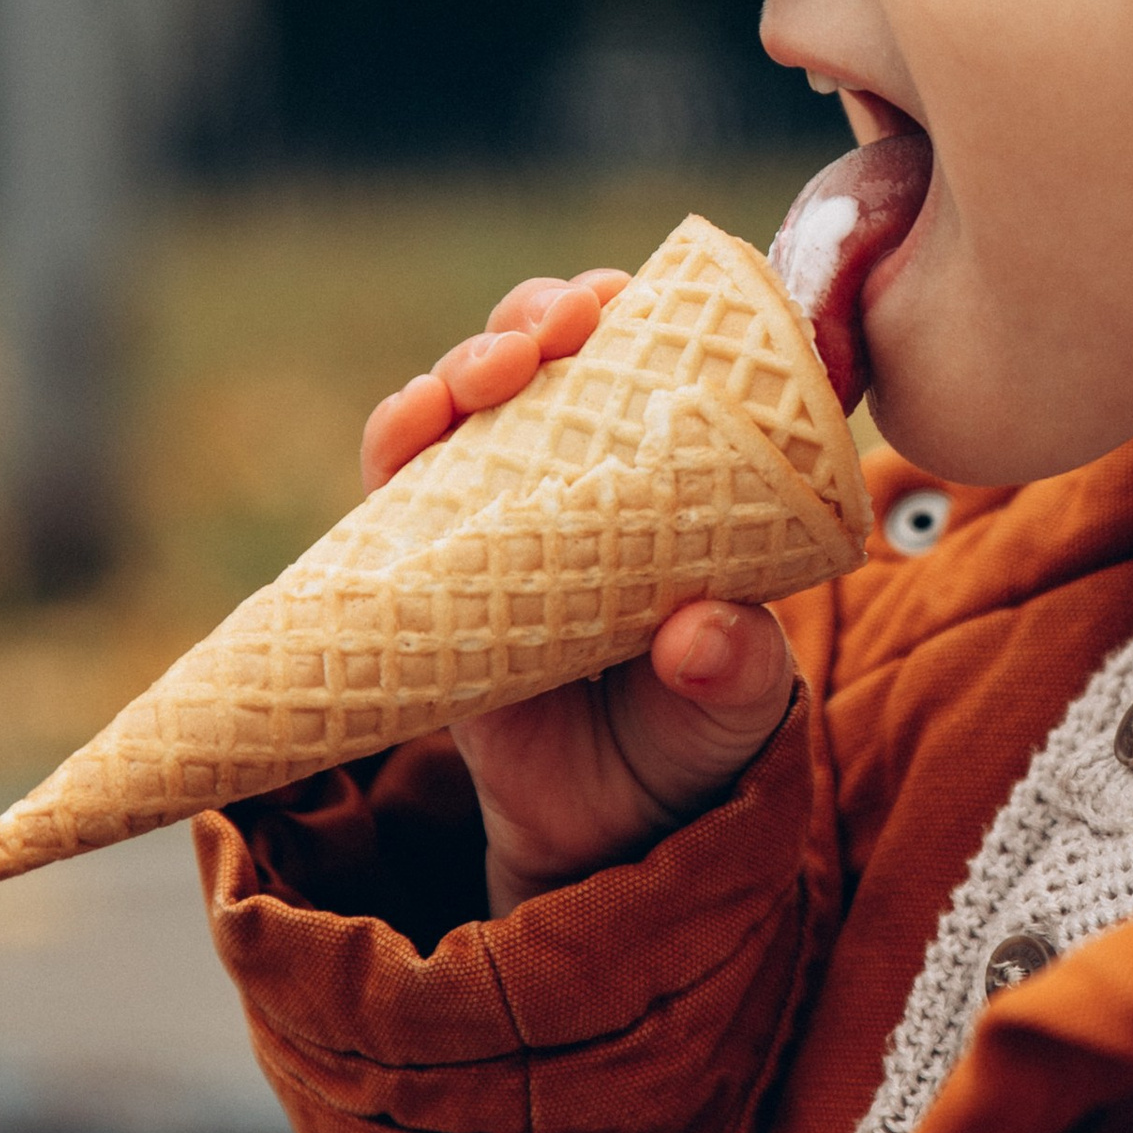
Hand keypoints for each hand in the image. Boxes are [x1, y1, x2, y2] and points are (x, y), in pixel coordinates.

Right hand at [361, 270, 799, 914]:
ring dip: (467, 367)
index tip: (626, 299)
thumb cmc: (689, 739)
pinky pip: (395, 492)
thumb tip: (703, 635)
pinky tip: (410, 425)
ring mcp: (492, 514)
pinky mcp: (424, 565)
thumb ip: (736, 670)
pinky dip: (397, 443)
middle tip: (558, 325)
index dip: (631, 318)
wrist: (601, 833)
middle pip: (543, 362)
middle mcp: (572, 478)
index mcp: (663, 479)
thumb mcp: (737, 705)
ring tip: (495, 369)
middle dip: (539, 320)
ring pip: (463, 408)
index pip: (644, 364)